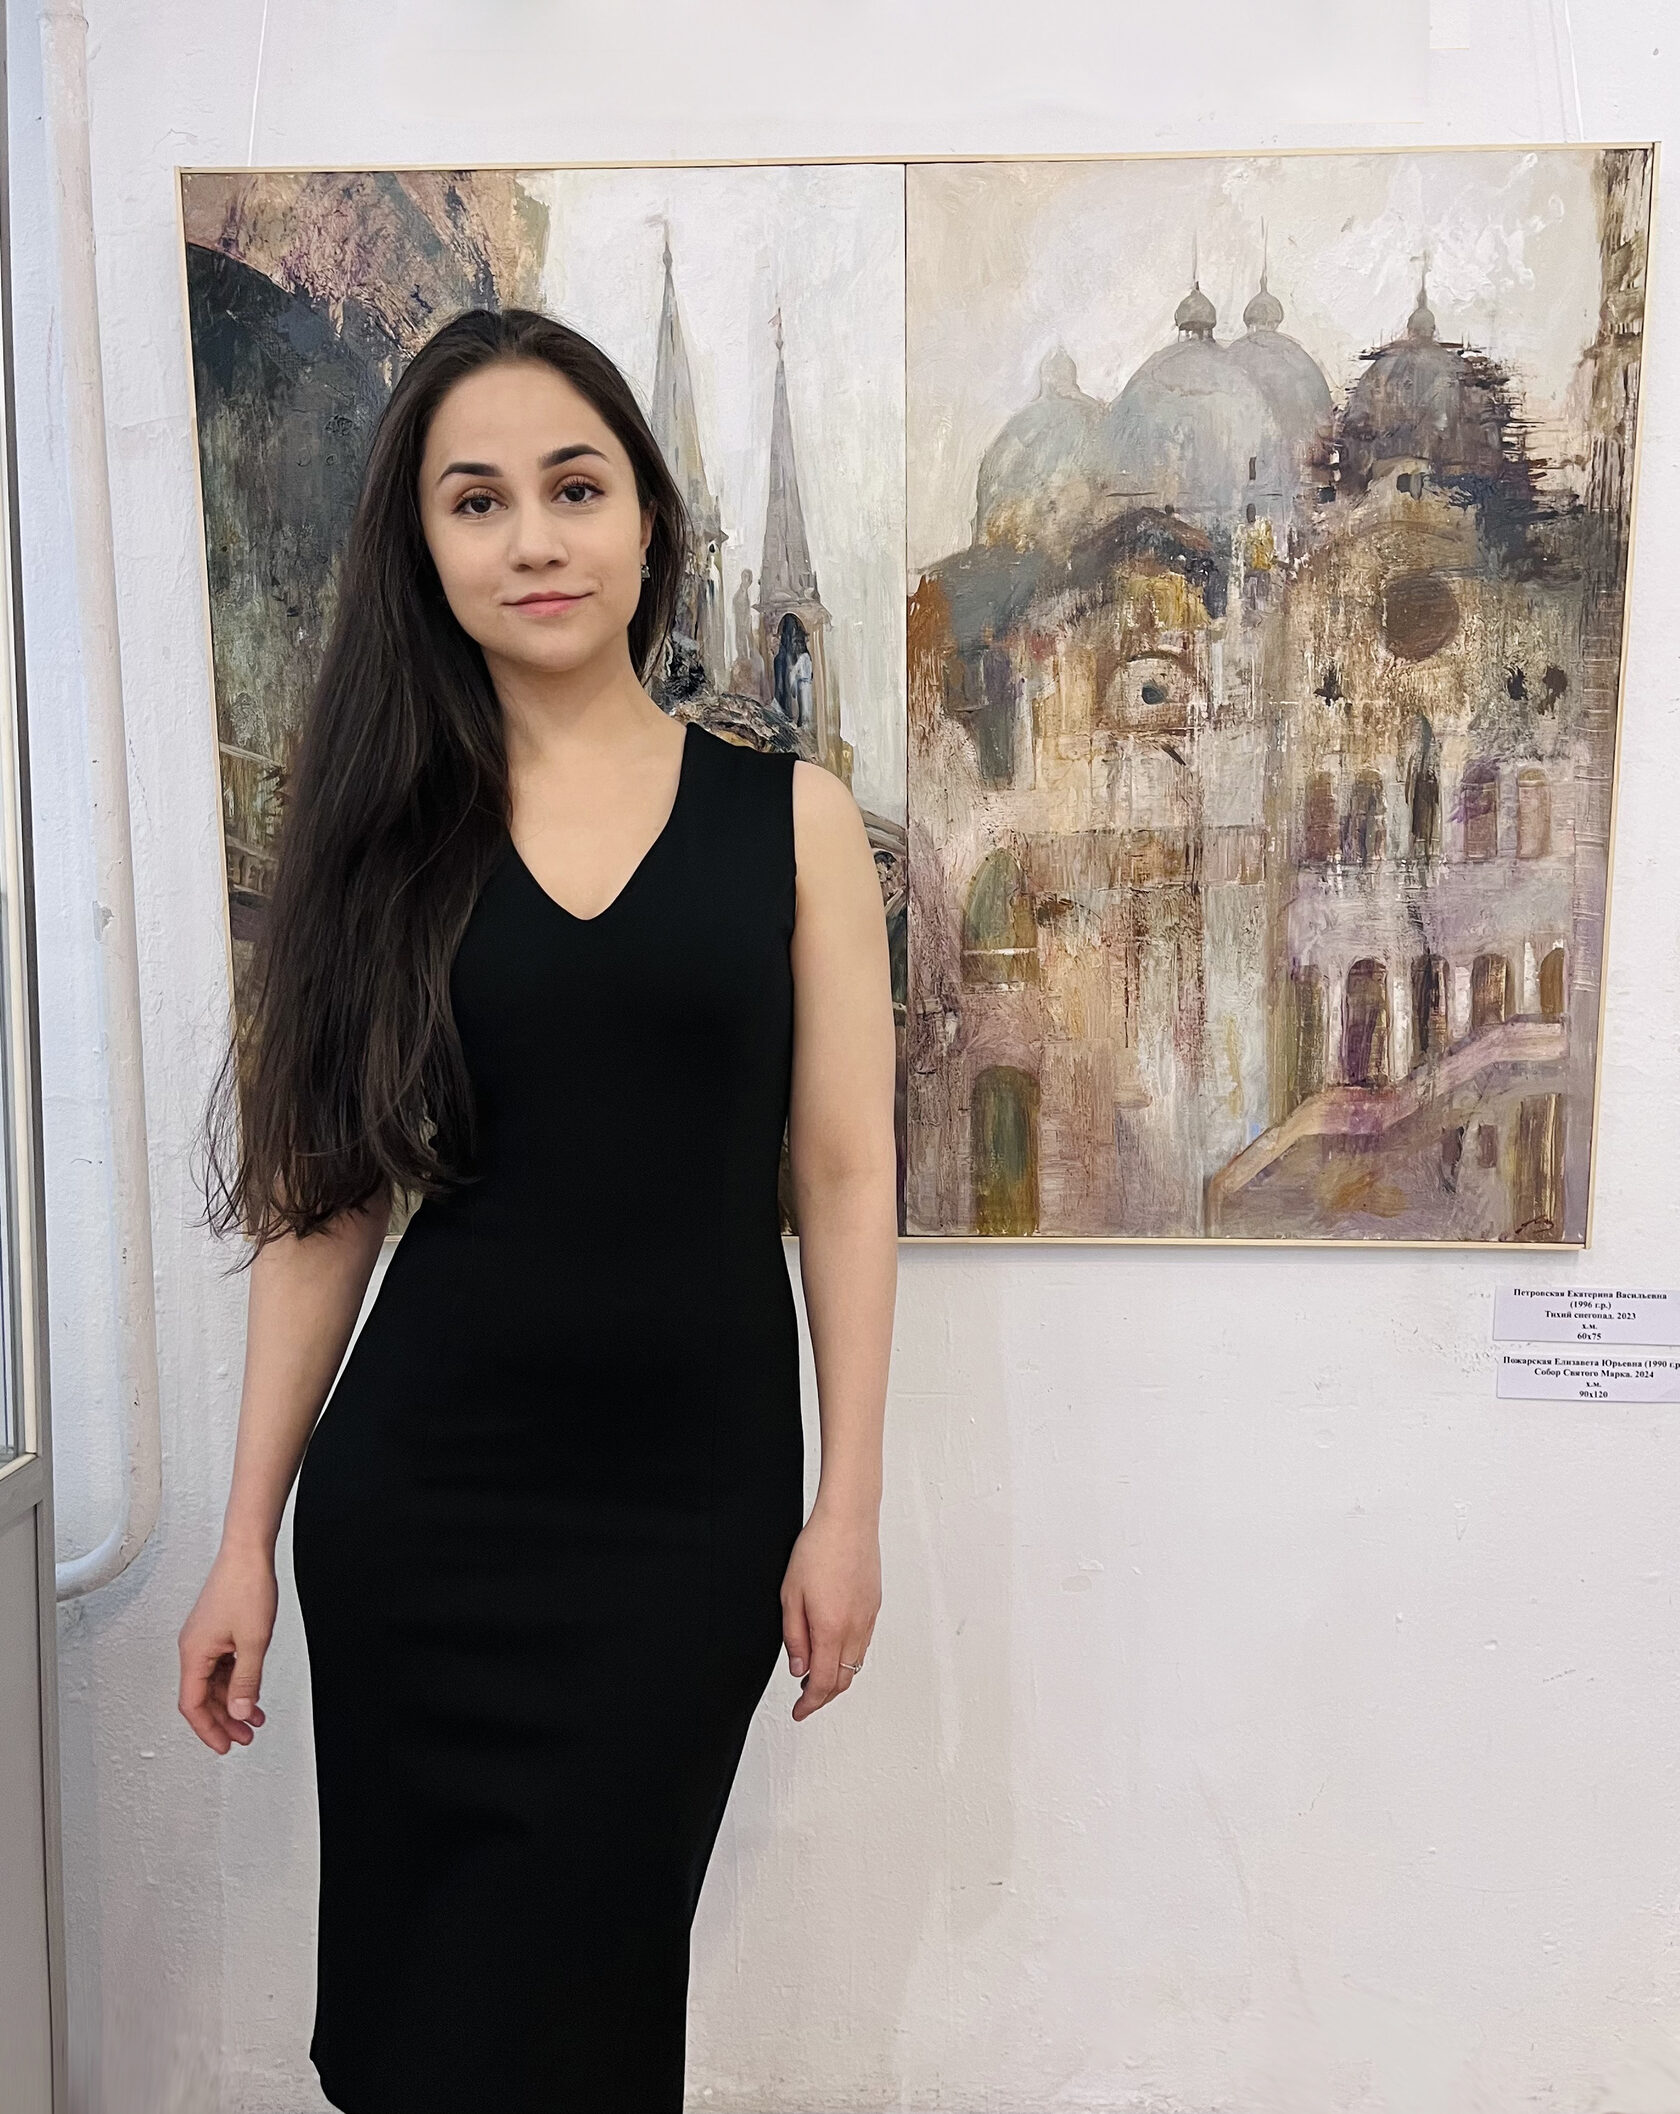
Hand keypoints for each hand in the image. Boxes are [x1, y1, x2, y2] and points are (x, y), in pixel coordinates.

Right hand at [177, 1541, 277, 1752]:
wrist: (249, 1552)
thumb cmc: (246, 1586)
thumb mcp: (253, 1641)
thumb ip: (246, 1680)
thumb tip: (239, 1712)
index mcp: (194, 1653)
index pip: (193, 1705)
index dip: (208, 1730)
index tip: (224, 1745)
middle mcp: (193, 1647)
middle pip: (203, 1697)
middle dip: (224, 1720)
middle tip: (244, 1737)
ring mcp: (204, 1638)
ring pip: (213, 1682)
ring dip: (233, 1701)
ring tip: (254, 1717)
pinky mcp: (215, 1630)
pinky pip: (221, 1666)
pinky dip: (236, 1681)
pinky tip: (251, 1689)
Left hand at [780, 1501, 880, 1721]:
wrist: (848, 1520)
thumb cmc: (817, 1550)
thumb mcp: (790, 1595)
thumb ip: (795, 1637)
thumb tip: (799, 1669)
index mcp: (831, 1629)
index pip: (823, 1683)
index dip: (810, 1704)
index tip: (799, 1712)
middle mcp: (855, 1628)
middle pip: (843, 1680)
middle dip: (824, 1696)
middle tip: (805, 1699)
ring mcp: (868, 1618)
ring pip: (856, 1664)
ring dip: (837, 1677)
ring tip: (816, 1675)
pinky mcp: (874, 1606)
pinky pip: (863, 1644)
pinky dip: (849, 1657)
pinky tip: (835, 1649)